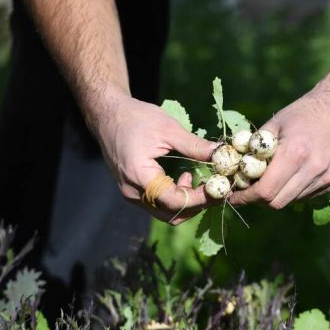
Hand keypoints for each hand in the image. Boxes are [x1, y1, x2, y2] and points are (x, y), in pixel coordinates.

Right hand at [93, 93, 218, 224]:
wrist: (108, 115)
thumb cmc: (136, 118)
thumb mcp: (168, 129)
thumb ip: (194, 146)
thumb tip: (221, 154)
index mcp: (139, 176)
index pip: (173, 201)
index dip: (199, 198)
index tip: (219, 189)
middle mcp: (133, 191)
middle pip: (170, 213)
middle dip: (197, 204)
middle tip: (216, 189)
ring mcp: (131, 194)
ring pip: (164, 213)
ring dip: (186, 203)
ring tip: (199, 182)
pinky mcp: (133, 191)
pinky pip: (157, 204)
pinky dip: (175, 198)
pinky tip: (184, 179)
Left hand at [229, 85, 329, 208]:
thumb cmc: (304, 112)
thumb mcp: (276, 123)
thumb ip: (255, 146)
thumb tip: (235, 167)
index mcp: (295, 153)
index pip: (266, 191)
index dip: (246, 197)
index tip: (233, 196)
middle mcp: (313, 169)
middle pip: (278, 202)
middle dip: (258, 201)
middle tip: (248, 192)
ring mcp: (326, 178)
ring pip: (292, 200)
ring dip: (277, 195)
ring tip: (269, 181)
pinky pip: (307, 196)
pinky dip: (293, 191)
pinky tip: (291, 175)